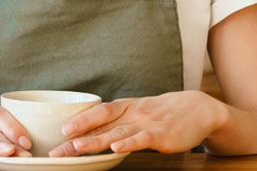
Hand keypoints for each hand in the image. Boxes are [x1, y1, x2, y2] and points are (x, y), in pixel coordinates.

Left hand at [48, 91, 224, 156]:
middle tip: (57, 150)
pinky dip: (129, 143)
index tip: (60, 131)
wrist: (199, 109)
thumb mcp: (138, 112)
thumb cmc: (164, 113)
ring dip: (95, 140)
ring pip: (117, 132)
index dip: (80, 120)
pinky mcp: (162, 135)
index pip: (98, 112)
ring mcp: (147, 124)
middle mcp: (133, 113)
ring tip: (77, 148)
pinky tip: (116, 149)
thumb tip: (89, 133)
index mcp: (126, 107)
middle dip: (77, 138)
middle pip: (101, 126)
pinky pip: (142, 139)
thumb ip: (117, 121)